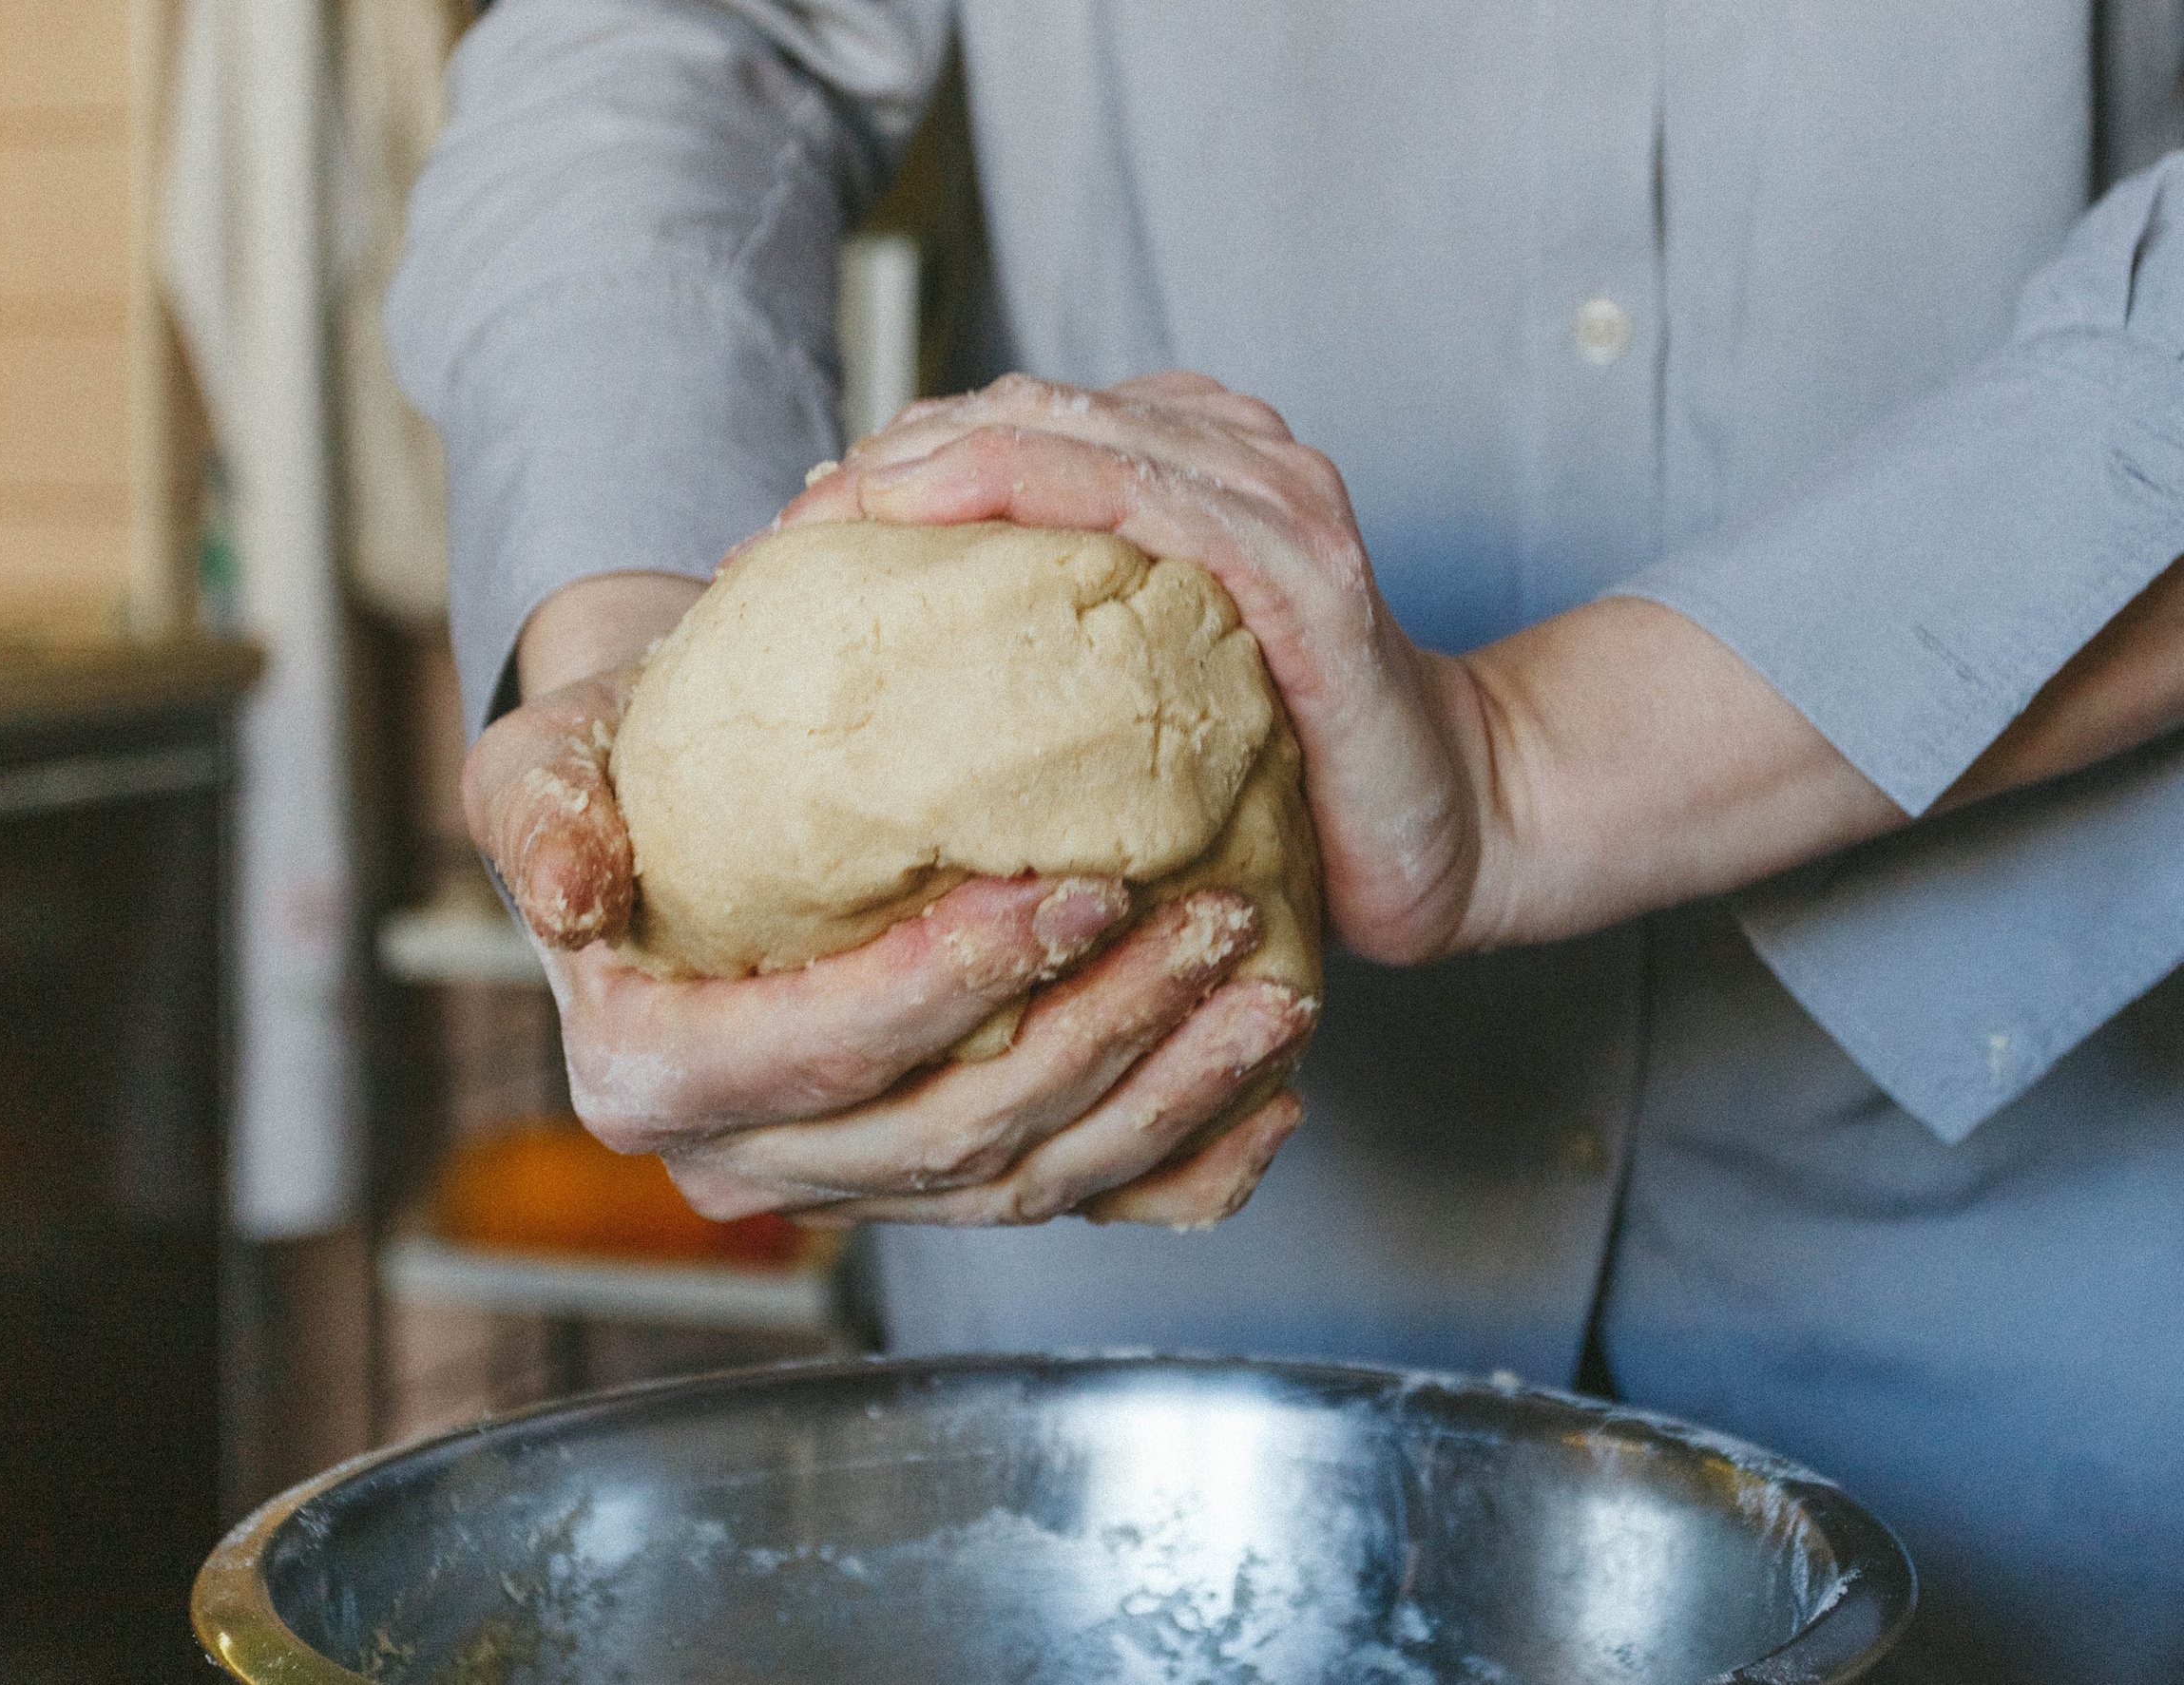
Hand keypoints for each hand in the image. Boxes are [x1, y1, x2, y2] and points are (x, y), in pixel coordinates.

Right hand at [462, 575, 1316, 1228]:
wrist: (695, 786)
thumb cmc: (625, 752)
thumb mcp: (543, 755)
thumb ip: (539, 811)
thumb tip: (576, 889)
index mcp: (652, 1078)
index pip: (817, 1054)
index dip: (952, 988)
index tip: (1075, 884)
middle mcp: (751, 1164)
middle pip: (946, 1137)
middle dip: (1098, 1038)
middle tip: (1215, 922)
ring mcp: (855, 1185)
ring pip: (1025, 1181)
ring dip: (1165, 1098)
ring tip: (1272, 993)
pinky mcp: (940, 1179)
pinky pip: (1075, 1202)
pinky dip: (1182, 1166)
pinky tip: (1272, 1102)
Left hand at [783, 371, 1486, 962]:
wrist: (1444, 833)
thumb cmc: (1282, 780)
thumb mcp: (1139, 699)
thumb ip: (1048, 647)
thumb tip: (875, 673)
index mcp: (1189, 464)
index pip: (1007, 425)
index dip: (884, 462)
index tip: (780, 539)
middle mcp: (1234, 455)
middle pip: (1018, 414)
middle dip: (879, 461)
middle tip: (773, 540)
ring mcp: (1275, 502)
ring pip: (1068, 433)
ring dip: (927, 465)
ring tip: (820, 525)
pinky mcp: (1305, 573)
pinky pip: (1149, 502)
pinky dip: (1032, 488)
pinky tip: (933, 511)